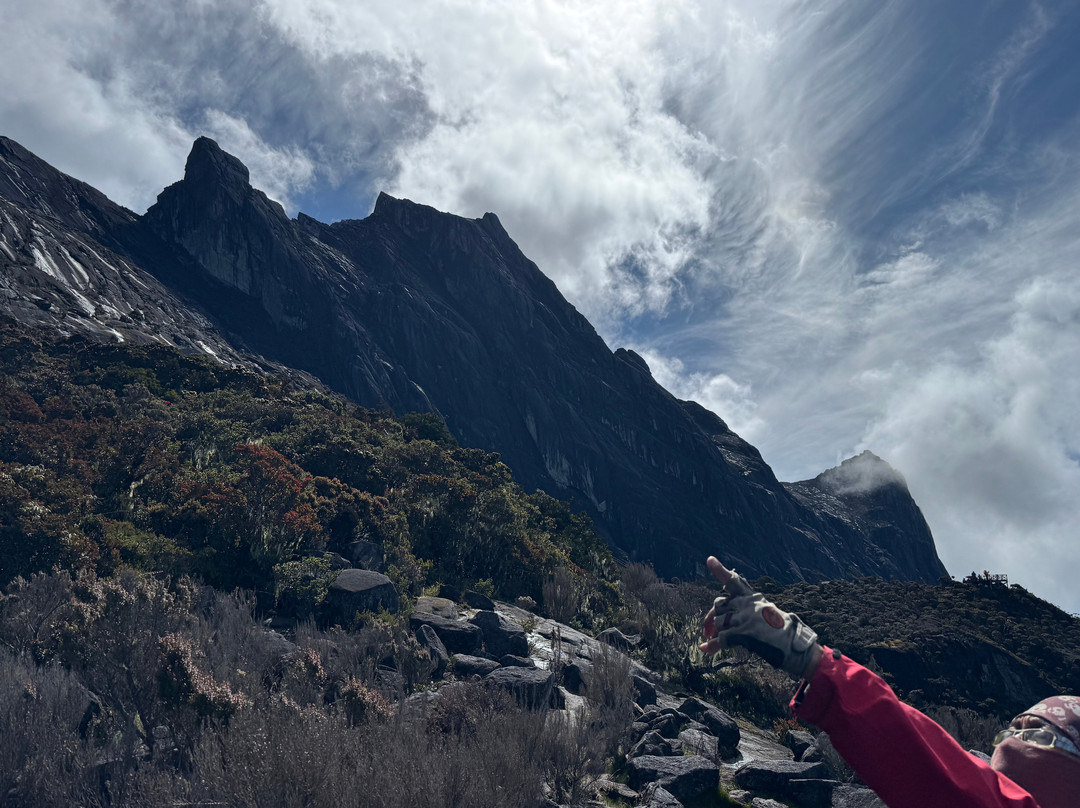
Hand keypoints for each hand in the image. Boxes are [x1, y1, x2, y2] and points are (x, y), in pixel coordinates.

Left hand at [700, 556, 822, 679]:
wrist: (795, 646)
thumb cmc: (781, 631)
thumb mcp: (764, 612)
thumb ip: (743, 610)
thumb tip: (717, 621)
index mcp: (752, 598)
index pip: (733, 581)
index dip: (720, 570)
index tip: (710, 560)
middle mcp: (747, 604)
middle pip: (719, 606)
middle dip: (712, 618)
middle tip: (708, 630)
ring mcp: (745, 617)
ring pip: (719, 622)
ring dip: (718, 633)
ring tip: (725, 641)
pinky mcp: (743, 633)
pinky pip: (721, 638)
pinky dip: (713, 645)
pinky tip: (708, 649)